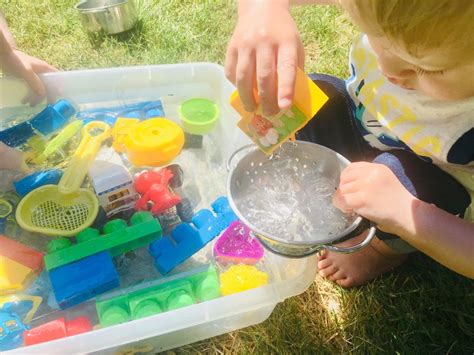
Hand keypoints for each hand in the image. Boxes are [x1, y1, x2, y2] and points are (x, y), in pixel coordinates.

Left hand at [0, 48, 56, 103]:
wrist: (2, 56)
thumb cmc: (16, 61)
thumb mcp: (26, 72)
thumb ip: (35, 82)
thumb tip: (43, 94)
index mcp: (45, 68)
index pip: (58, 78)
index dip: (59, 87)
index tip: (59, 97)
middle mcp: (42, 72)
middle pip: (49, 85)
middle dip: (47, 95)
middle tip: (46, 105)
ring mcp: (34, 75)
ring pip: (40, 88)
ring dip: (36, 97)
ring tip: (31, 104)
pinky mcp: (27, 78)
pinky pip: (31, 88)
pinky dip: (30, 94)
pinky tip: (25, 100)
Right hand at [225, 1, 303, 115]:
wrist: (261, 7)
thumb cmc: (282, 32)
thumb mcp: (295, 45)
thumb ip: (294, 68)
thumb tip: (288, 98)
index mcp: (286, 41)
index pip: (286, 68)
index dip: (285, 89)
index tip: (285, 107)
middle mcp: (264, 41)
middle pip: (263, 76)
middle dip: (266, 100)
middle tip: (269, 113)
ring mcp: (245, 43)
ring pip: (244, 76)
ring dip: (248, 97)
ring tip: (252, 108)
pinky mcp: (232, 46)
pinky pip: (231, 71)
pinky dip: (236, 85)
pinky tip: (242, 92)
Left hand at [332, 162, 416, 234]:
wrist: (409, 215)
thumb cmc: (397, 203)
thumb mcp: (384, 181)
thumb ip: (368, 178)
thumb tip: (348, 183)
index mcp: (377, 167)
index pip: (352, 167)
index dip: (346, 178)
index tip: (349, 188)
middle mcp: (371, 173)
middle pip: (344, 179)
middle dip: (344, 191)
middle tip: (351, 201)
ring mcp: (366, 185)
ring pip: (342, 190)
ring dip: (343, 199)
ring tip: (352, 206)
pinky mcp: (363, 198)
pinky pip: (343, 200)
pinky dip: (342, 206)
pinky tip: (350, 210)